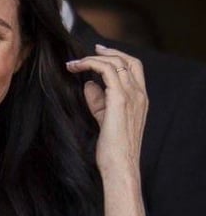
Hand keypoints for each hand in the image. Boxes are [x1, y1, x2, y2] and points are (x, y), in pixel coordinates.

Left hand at [66, 44, 146, 175]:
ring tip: (74, 63)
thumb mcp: (104, 118)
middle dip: (108, 52)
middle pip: (129, 60)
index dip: (117, 57)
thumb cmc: (112, 147)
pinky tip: (77, 68)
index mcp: (140, 99)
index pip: (134, 68)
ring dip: (93, 58)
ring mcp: (132, 96)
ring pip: (116, 63)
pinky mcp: (120, 100)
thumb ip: (98, 101)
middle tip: (88, 51)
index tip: (98, 53)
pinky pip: (107, 71)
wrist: (120, 164)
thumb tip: (89, 84)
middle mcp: (139, 95)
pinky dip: (91, 64)